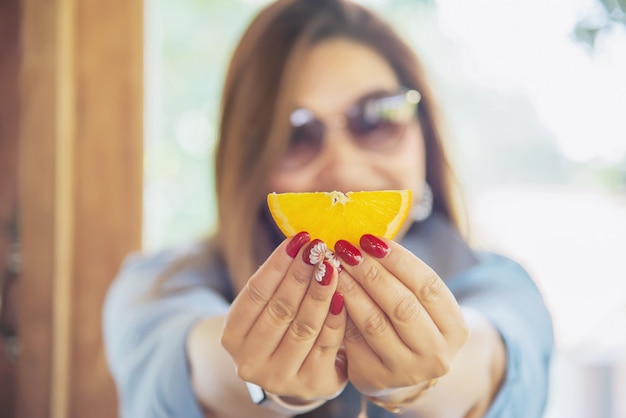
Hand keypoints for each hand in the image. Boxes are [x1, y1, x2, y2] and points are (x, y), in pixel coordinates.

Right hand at [220, 233, 347, 400]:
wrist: (295, 375)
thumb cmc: (280, 329)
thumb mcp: (266, 308)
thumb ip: (278, 281)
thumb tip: (302, 240)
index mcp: (232, 337)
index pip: (255, 293)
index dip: (277, 264)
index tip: (298, 239)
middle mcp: (250, 361)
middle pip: (280, 309)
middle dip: (301, 275)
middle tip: (319, 248)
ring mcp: (280, 377)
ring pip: (305, 326)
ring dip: (320, 292)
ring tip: (333, 265)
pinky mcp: (312, 384)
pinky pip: (327, 344)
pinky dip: (336, 317)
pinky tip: (344, 294)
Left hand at [333, 234, 468, 396]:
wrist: (402, 373)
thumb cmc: (409, 324)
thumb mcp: (419, 303)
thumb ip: (403, 276)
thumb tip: (368, 238)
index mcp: (455, 329)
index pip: (428, 285)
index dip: (398, 259)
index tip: (370, 238)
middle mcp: (436, 354)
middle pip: (402, 305)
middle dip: (371, 272)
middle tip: (347, 249)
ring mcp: (407, 371)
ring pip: (375, 323)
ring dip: (352, 290)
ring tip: (335, 266)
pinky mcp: (376, 378)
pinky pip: (353, 339)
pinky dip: (340, 312)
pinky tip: (329, 292)